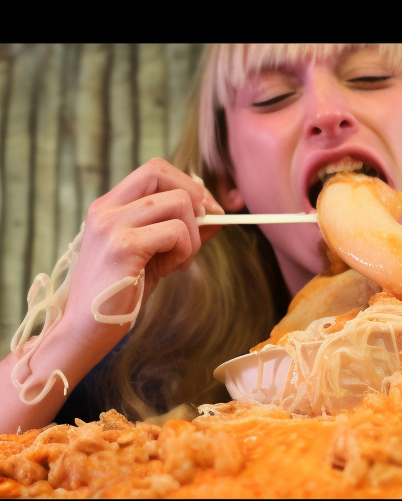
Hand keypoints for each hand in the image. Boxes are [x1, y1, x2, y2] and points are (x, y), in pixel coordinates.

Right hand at [62, 159, 224, 344]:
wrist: (86, 329)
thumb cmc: (119, 295)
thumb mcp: (153, 256)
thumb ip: (179, 232)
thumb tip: (215, 215)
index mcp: (108, 206)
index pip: (153, 170)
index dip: (186, 184)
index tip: (206, 209)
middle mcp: (106, 209)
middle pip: (160, 171)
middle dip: (194, 195)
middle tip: (205, 225)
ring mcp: (112, 225)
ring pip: (177, 202)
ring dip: (192, 234)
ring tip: (180, 261)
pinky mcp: (124, 247)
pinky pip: (175, 231)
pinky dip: (186, 249)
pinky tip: (173, 269)